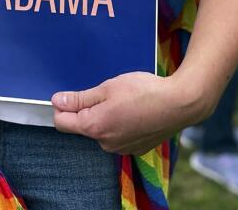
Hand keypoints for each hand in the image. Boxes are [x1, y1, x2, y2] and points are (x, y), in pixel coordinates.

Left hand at [52, 72, 211, 155]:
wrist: (180, 104)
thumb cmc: (144, 91)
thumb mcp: (107, 88)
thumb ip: (79, 98)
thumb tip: (56, 101)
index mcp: (94, 126)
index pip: (61, 122)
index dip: (63, 106)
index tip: (73, 95)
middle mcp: (105, 143)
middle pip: (83, 126)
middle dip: (89, 110)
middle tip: (107, 94)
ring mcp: (121, 148)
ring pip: (102, 131)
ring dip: (106, 117)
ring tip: (125, 102)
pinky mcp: (136, 149)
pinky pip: (119, 136)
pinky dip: (122, 125)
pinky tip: (135, 112)